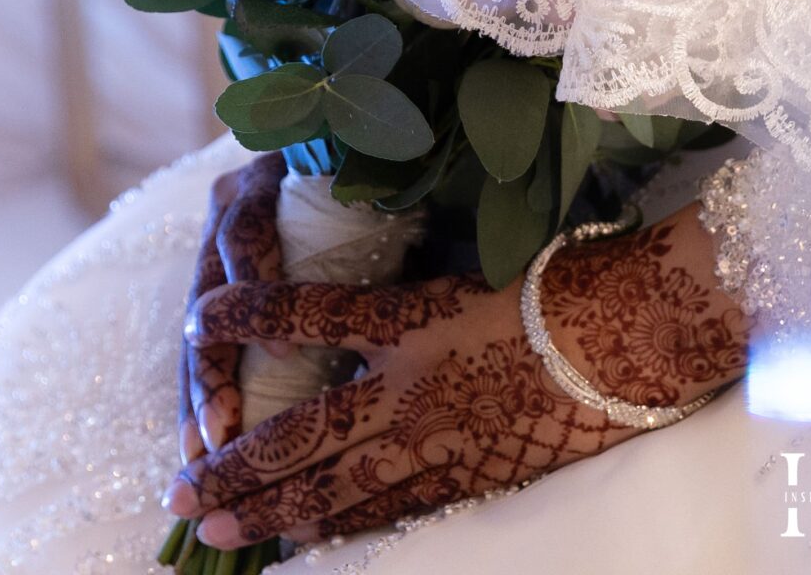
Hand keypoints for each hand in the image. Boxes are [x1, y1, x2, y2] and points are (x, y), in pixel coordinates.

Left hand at [164, 206, 748, 548]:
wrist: (630, 336)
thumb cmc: (562, 286)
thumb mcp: (475, 270)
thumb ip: (413, 289)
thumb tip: (365, 283)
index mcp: (411, 319)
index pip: (307, 314)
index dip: (250, 316)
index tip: (201, 315)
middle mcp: (409, 386)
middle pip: (299, 434)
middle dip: (233, 465)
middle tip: (180, 490)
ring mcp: (436, 440)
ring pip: (334, 487)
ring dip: (270, 511)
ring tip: (223, 531)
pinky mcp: (470, 474)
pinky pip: (393, 509)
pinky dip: (346, 525)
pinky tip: (311, 539)